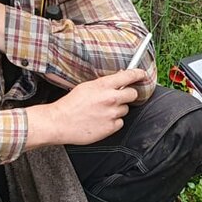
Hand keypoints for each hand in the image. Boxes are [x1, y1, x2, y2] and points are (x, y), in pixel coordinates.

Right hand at [26, 69, 148, 147]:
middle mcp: (111, 99)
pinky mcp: (111, 127)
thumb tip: (117, 81)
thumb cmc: (70, 105)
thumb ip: (103, 84)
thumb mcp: (86, 87)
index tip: (142, 75)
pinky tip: (101, 120)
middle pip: (133, 94)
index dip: (138, 74)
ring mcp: (112, 114)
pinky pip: (120, 122)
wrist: (60, 123)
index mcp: (104, 85)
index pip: (129, 76)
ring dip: (117, 110)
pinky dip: (113, 122)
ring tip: (102, 112)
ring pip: (125, 109)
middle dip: (128, 94)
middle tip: (120, 97)